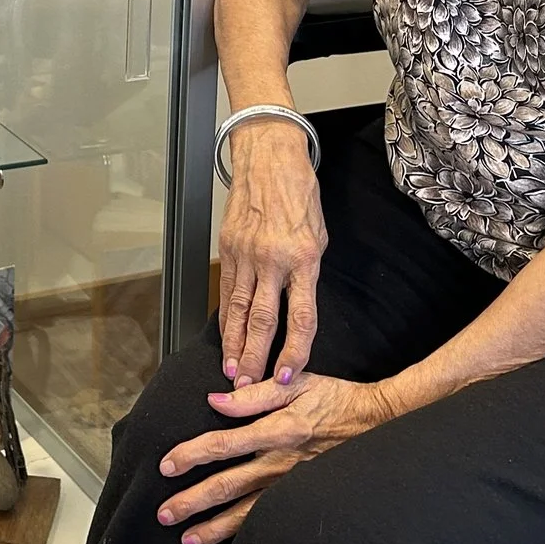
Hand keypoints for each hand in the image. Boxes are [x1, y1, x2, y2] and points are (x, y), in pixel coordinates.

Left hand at [155, 373, 395, 543]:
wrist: (378, 423)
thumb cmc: (335, 399)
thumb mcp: (297, 383)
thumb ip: (255, 393)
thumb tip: (216, 400)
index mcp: (277, 430)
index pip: (224, 444)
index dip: (192, 455)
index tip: (166, 466)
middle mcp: (281, 462)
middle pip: (228, 486)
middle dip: (193, 501)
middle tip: (164, 514)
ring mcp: (292, 485)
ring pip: (246, 512)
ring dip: (214, 527)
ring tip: (187, 539)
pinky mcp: (301, 497)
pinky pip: (269, 519)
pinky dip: (245, 534)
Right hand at [218, 115, 326, 388]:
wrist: (269, 156)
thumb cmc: (300, 193)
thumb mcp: (319, 234)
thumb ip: (309, 272)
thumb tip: (299, 306)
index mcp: (304, 258)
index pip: (301, 317)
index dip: (293, 351)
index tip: (286, 374)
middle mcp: (274, 260)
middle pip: (262, 321)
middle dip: (255, 359)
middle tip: (248, 387)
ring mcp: (247, 254)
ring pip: (239, 310)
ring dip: (235, 345)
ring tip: (232, 371)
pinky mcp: (228, 247)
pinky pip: (228, 290)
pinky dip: (227, 317)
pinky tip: (226, 336)